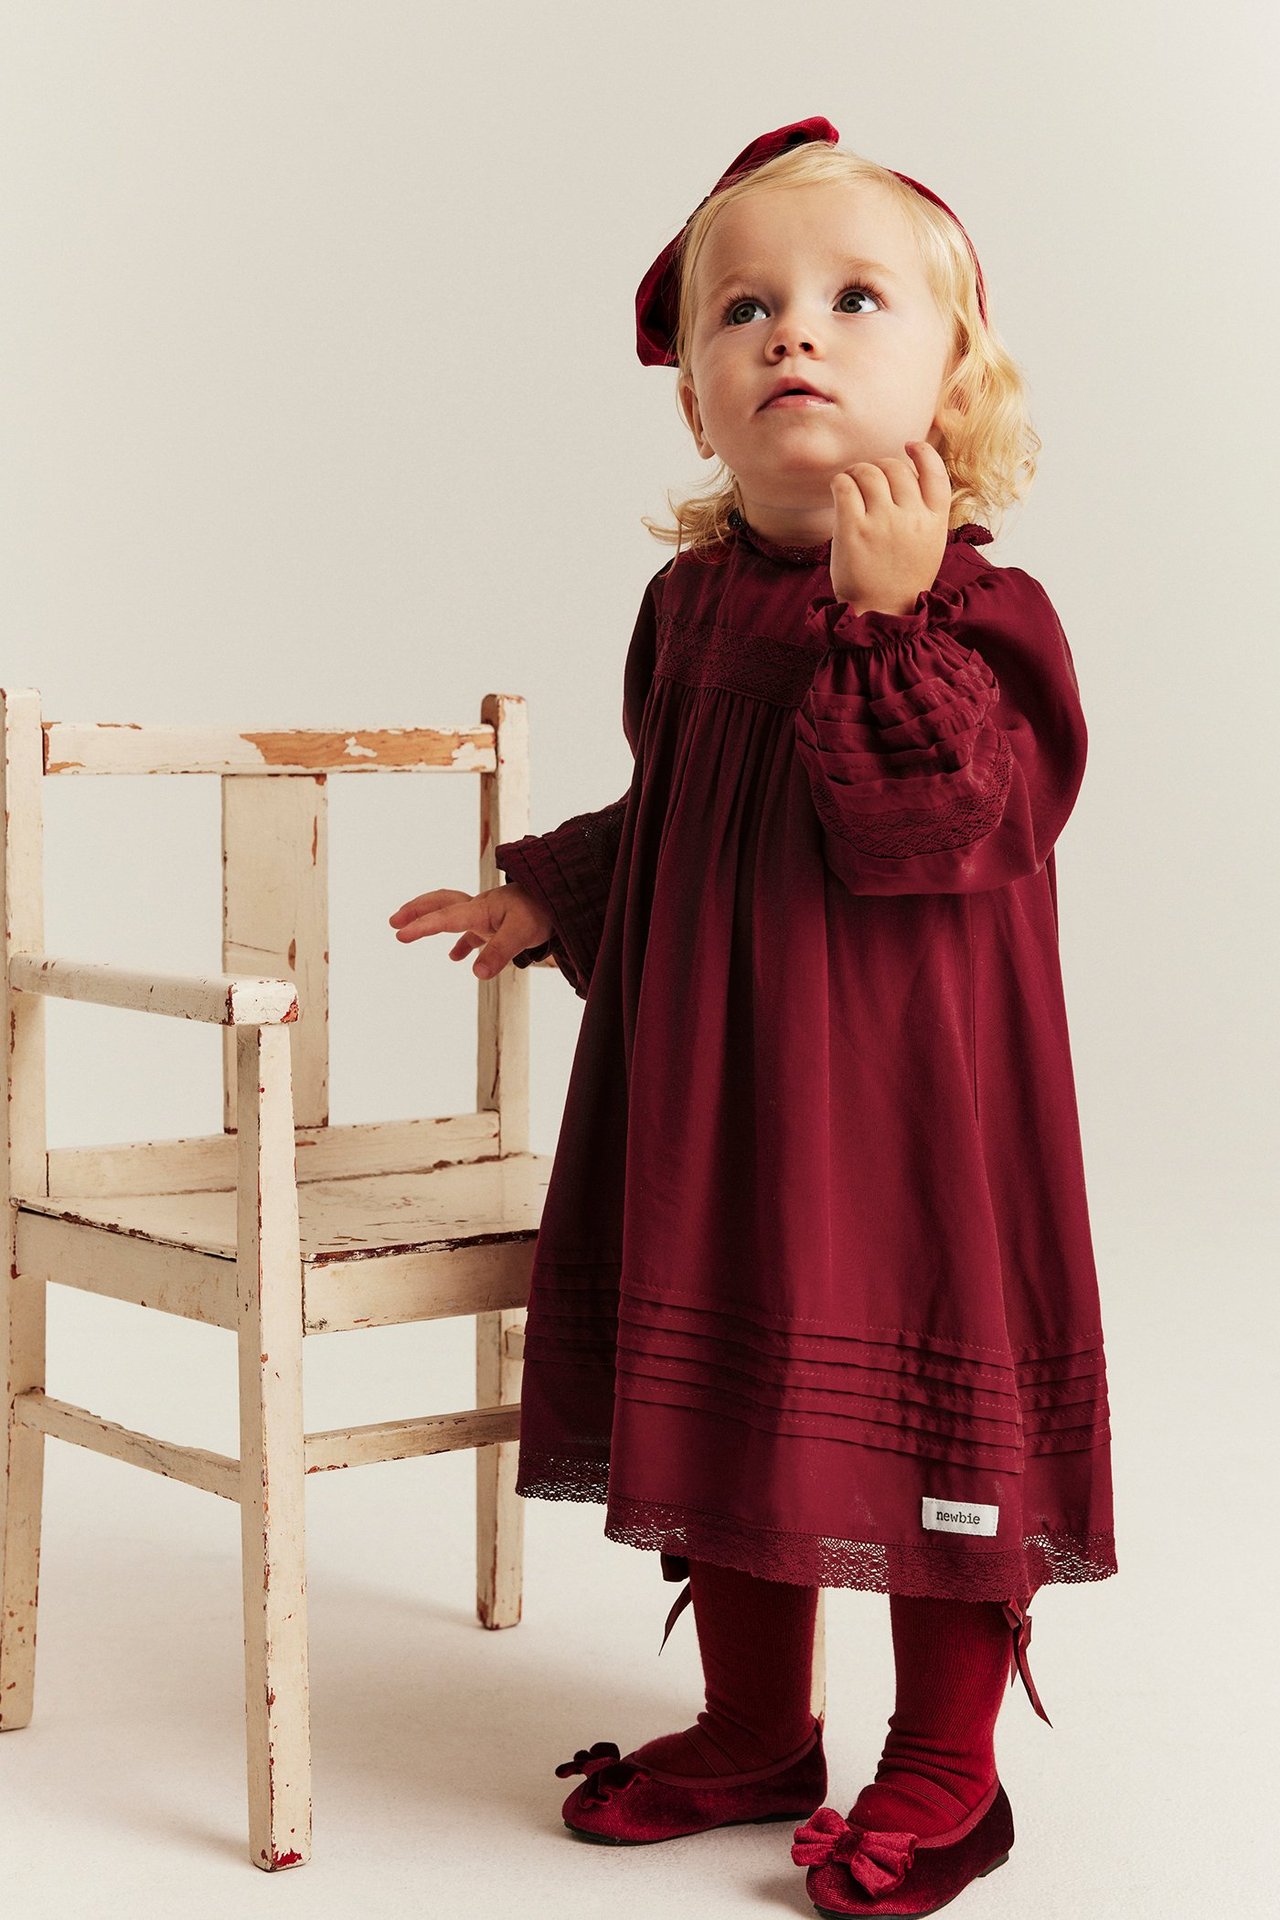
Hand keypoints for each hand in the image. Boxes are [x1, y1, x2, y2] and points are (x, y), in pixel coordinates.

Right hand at [388, 881, 552, 979]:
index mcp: (481, 909)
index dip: (422, 926)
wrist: (566, 898)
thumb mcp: (523, 933)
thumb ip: (499, 952)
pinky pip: (471, 930)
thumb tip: (476, 973)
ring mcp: (488, 915)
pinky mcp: (499, 923)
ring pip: (452, 912)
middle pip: (441, 904)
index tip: (400, 934)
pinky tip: (457, 958)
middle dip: (417, 912)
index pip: (445, 917)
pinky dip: (460, 941)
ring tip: (409, 930)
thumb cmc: (544, 912)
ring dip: (431, 919)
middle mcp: (480, 908)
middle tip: (395, 922)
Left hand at [829, 440, 950, 616]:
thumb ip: (923, 515)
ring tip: (850, 482)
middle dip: (879, 466)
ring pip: (869, 472)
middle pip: (896, 468)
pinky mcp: (854, 529)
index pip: (935, 473)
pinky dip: (840, 481)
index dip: (923, 452)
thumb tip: (906, 479)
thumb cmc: (901, 581)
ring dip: (856, 471)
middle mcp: (911, 518)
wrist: (881, 613)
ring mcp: (883, 523)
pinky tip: (838, 488)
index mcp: (934, 522)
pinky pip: (845, 486)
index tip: (910, 445)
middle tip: (867, 476)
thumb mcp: (928, 547)